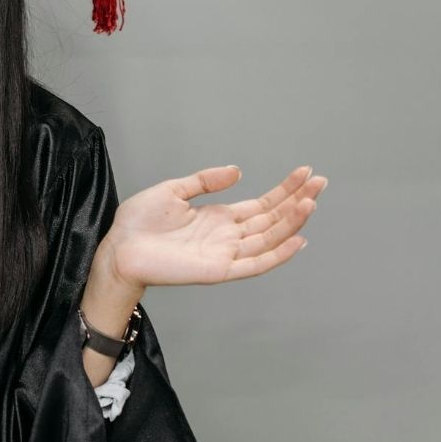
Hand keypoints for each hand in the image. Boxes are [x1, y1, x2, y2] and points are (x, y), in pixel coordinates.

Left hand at [102, 165, 326, 288]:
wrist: (119, 248)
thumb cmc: (139, 223)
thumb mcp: (174, 190)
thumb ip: (206, 181)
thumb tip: (238, 171)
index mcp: (219, 218)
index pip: (262, 204)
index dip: (285, 190)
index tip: (305, 173)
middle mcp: (228, 236)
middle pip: (272, 219)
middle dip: (297, 200)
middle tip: (321, 181)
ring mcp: (226, 254)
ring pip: (269, 238)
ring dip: (292, 222)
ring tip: (312, 202)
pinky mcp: (218, 270)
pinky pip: (255, 264)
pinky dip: (278, 254)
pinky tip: (297, 240)